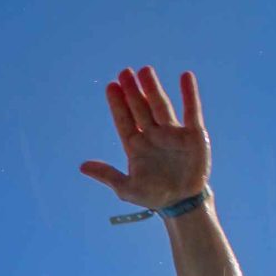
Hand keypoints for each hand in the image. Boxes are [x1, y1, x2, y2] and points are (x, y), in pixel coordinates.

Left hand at [81, 67, 208, 209]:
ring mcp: (173, 133)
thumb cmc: (153, 195)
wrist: (182, 203)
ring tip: (145, 71)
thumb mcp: (126, 188)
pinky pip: (192, 111)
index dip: (117, 104)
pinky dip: (189, 94)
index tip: (111, 86)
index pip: (124, 120)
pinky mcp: (194, 135)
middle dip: (132, 91)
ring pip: (161, 106)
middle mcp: (153, 135)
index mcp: (135, 146)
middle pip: (140, 108)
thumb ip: (107, 175)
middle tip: (124, 72)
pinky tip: (186, 77)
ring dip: (153, 89)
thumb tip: (82, 166)